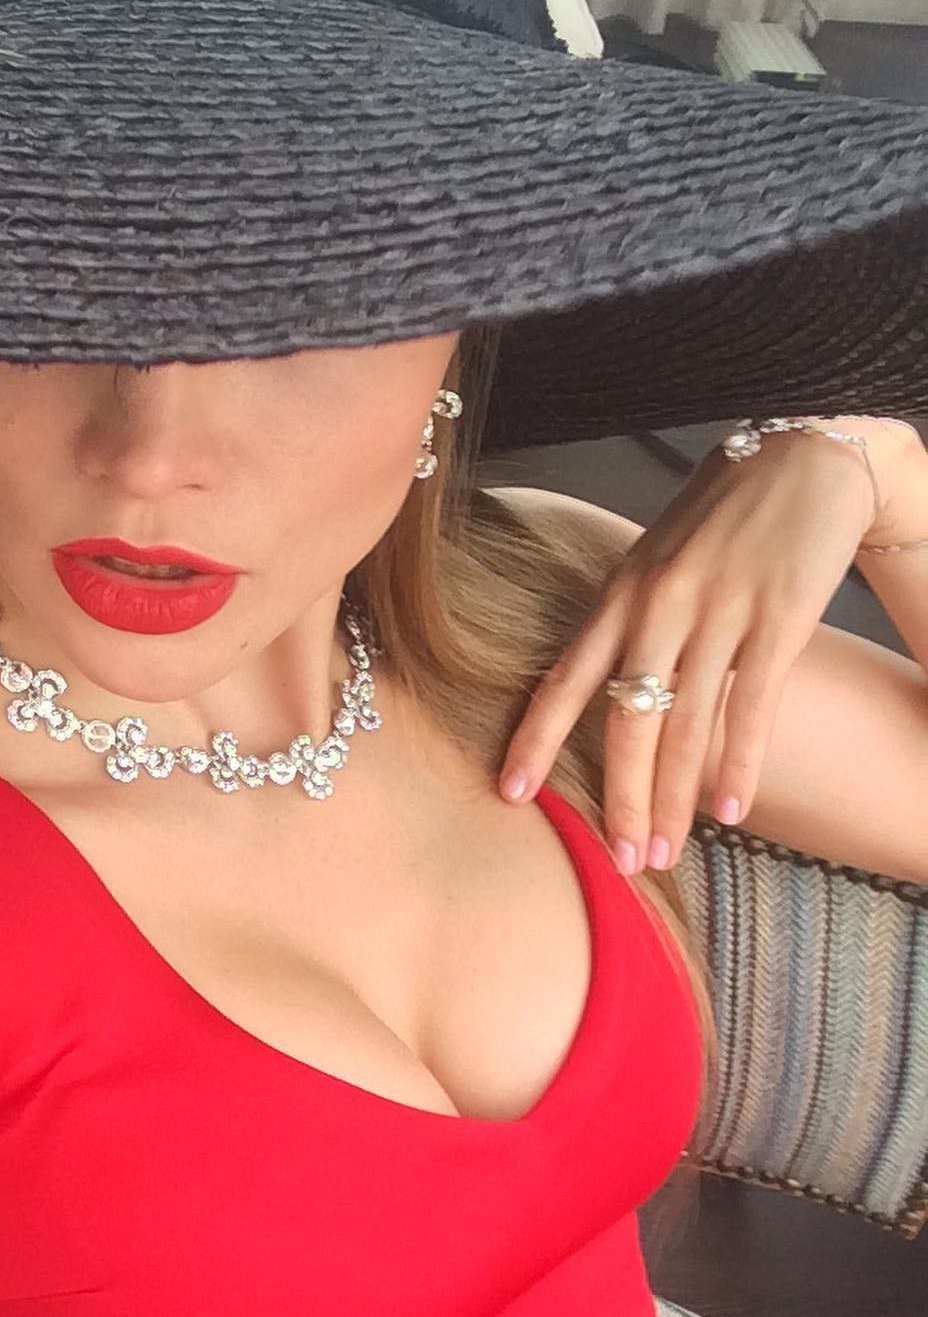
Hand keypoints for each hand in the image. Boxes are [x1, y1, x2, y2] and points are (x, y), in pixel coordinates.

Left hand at [497, 416, 925, 877]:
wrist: (806, 456)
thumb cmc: (722, 512)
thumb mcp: (655, 558)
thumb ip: (627, 622)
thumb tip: (604, 691)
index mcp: (620, 594)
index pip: (564, 679)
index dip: (535, 740)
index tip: (510, 794)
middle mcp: (660, 607)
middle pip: (627, 723)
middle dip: (621, 799)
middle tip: (620, 860)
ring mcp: (720, 614)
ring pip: (686, 728)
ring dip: (674, 800)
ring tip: (663, 852)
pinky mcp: (780, 620)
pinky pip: (753, 708)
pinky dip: (739, 765)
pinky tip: (728, 809)